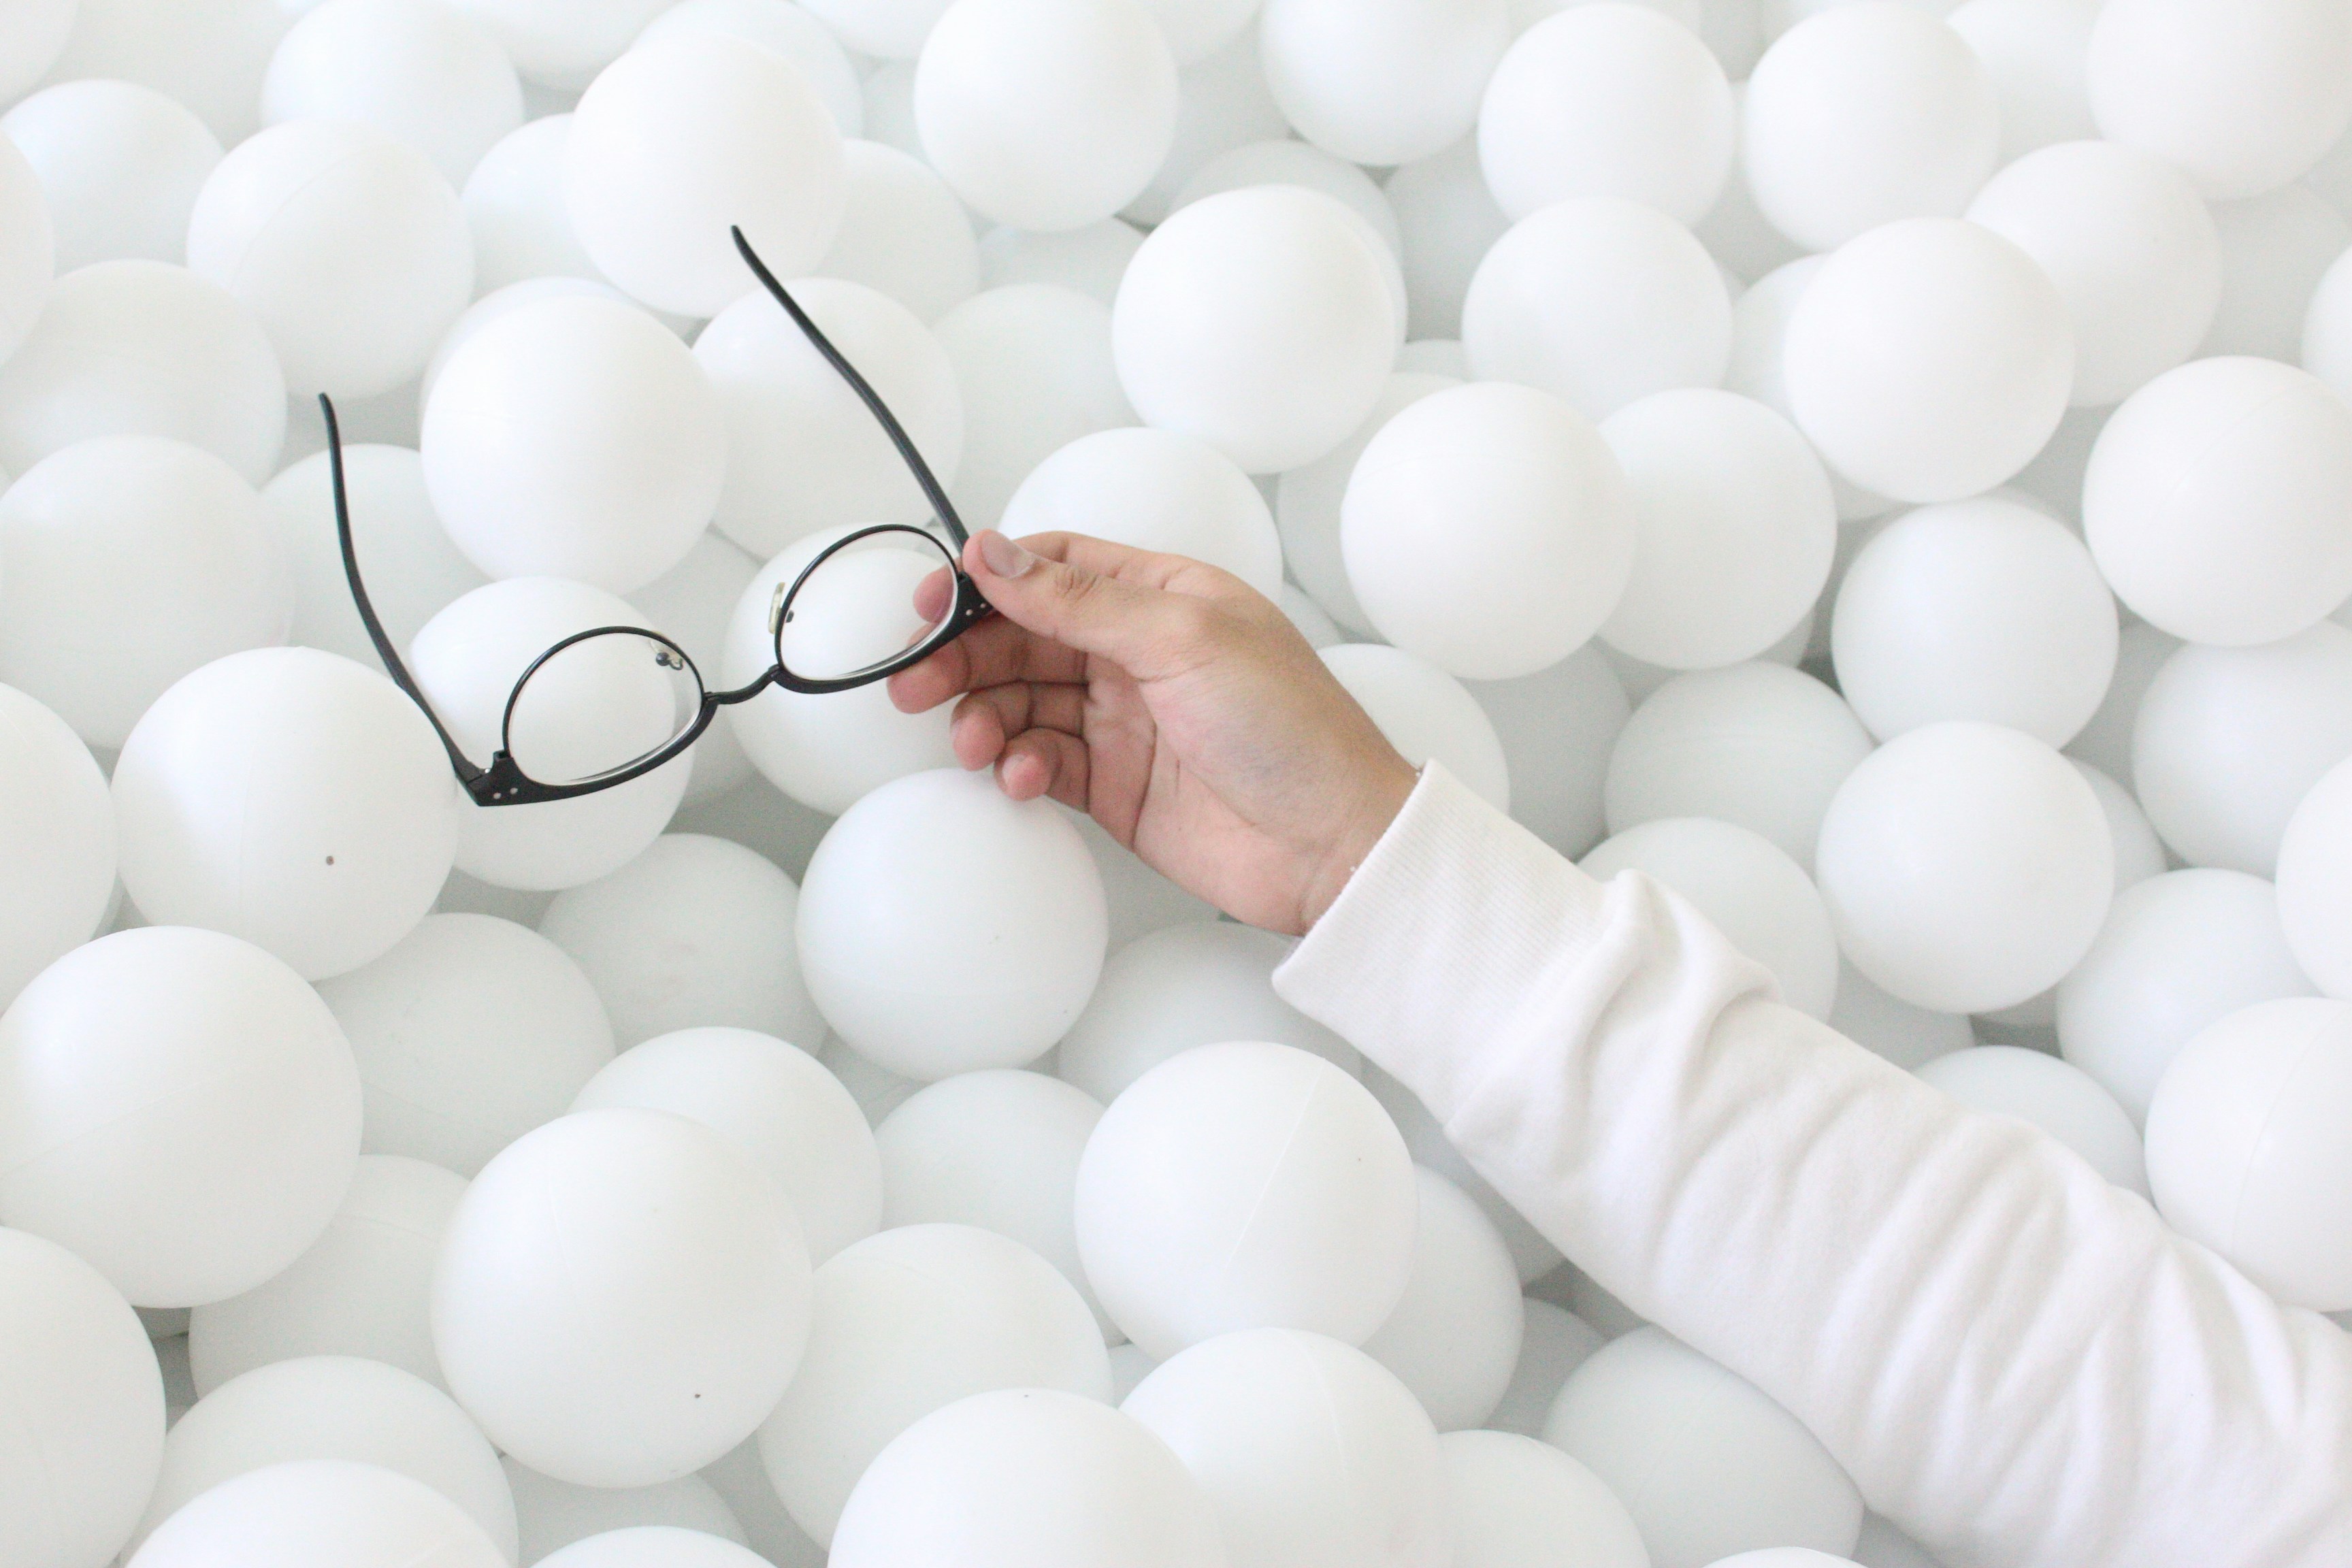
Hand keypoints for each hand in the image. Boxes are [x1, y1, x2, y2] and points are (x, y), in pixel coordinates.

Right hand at [888, 530, 1418, 935]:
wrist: (1334, 846)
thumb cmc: (1292, 732)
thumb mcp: (1183, 639)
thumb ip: (1080, 599)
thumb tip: (995, 553)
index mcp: (1164, 597)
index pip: (1054, 568)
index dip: (987, 581)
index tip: (932, 606)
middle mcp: (1139, 653)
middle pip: (1023, 636)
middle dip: (965, 657)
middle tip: (915, 684)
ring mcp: (1126, 721)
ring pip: (1023, 701)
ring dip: (985, 717)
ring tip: (975, 742)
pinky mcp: (1116, 787)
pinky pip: (1042, 762)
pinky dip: (1020, 766)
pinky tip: (1025, 776)